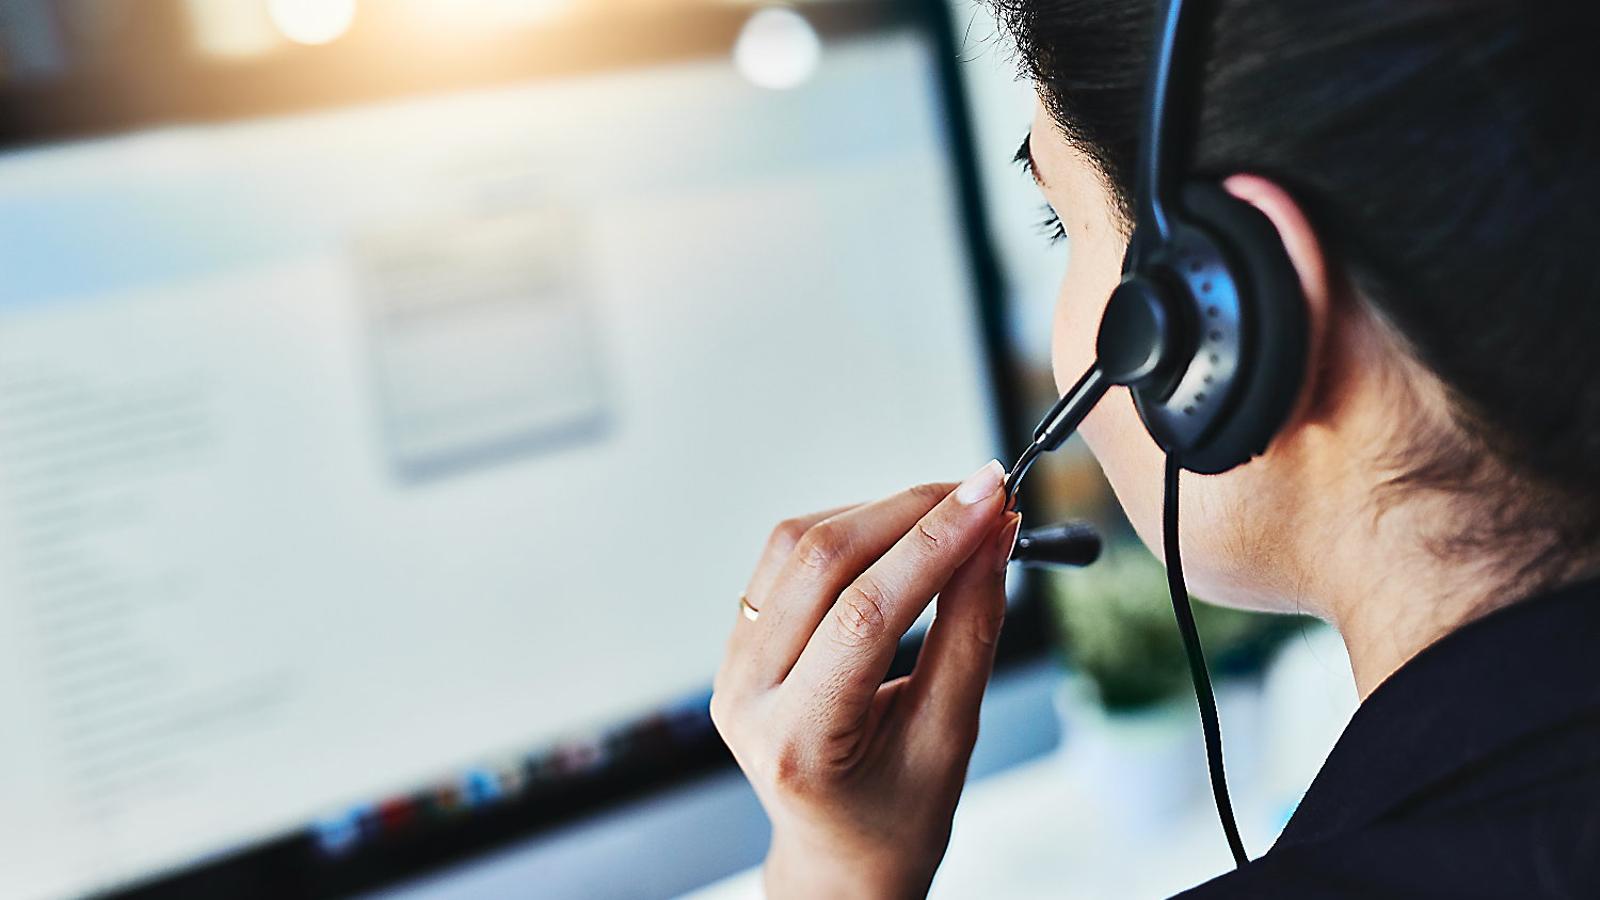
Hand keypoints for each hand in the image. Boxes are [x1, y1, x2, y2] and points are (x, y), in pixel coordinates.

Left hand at [711, 462, 1020, 898]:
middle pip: (821, 563)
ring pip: (797, 546)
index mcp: (797, 741)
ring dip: (879, 513)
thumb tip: (993, 535)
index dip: (935, 543)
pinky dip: (849, 531)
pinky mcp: (738, 642)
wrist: (841, 856)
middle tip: (984, 492)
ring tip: (950, 512)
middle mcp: (746, 696)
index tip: (993, 497)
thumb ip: (971, 630)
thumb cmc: (899, 816)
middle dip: (910, 513)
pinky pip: (786, 560)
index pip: (865, 614)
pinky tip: (900, 535)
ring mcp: (731, 666)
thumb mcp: (951, 736)